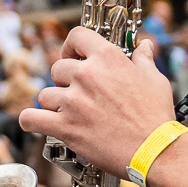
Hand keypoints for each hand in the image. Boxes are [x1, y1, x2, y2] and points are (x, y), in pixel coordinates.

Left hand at [20, 31, 176, 174]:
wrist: (155, 150)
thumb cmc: (156, 116)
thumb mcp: (155, 80)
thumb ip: (143, 60)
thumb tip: (144, 46)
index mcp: (107, 57)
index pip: (76, 36)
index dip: (72, 46)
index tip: (73, 55)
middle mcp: (86, 75)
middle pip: (57, 68)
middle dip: (65, 81)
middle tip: (77, 94)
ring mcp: (73, 101)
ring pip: (45, 94)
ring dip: (54, 103)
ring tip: (68, 113)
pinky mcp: (65, 126)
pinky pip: (31, 118)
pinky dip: (31, 120)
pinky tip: (38, 121)